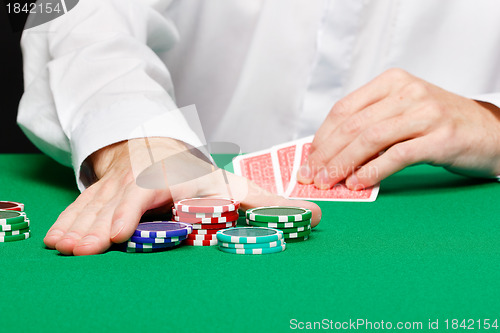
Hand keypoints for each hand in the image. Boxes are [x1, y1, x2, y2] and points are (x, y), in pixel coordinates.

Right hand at [44, 138, 320, 255]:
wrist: (158, 151)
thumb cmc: (198, 178)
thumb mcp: (233, 188)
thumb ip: (270, 204)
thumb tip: (318, 215)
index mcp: (176, 179)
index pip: (151, 190)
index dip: (135, 210)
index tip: (122, 232)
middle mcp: (143, 179)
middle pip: (119, 203)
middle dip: (101, 226)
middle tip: (86, 249)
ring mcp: (118, 185)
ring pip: (96, 205)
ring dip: (80, 227)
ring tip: (67, 248)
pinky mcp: (101, 192)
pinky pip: (82, 205)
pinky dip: (69, 221)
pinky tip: (57, 240)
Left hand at [297, 68, 499, 189]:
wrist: (490, 131)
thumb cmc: (437, 124)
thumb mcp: (400, 114)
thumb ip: (368, 125)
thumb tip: (328, 154)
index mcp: (391, 82)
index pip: (344, 109)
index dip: (321, 137)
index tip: (308, 161)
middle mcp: (407, 92)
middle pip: (353, 125)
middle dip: (327, 154)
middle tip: (312, 177)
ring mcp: (426, 113)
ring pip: (371, 139)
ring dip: (343, 164)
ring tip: (329, 183)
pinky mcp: (441, 138)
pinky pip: (398, 155)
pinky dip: (373, 171)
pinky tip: (358, 183)